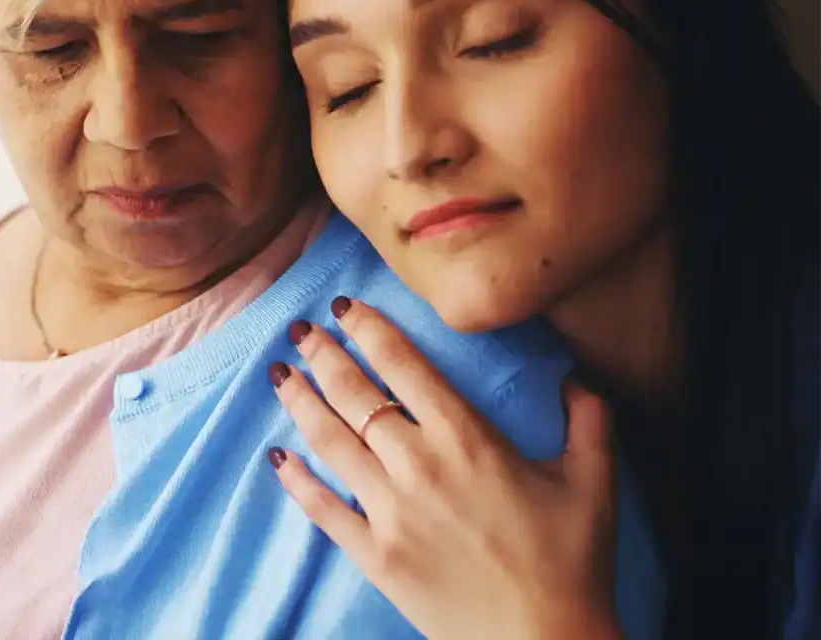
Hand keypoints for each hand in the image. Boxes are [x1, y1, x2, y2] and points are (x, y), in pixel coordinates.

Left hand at [267, 297, 620, 639]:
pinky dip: (296, 481)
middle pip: (355, 394)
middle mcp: (418, 464)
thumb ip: (589, 419)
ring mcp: (389, 510)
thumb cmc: (570, 563)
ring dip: (300, 401)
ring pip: (330, 441)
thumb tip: (576, 378)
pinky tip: (276, 457)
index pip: (402, 365)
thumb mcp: (594, 481)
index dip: (367, 329)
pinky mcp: (374, 555)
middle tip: (301, 331)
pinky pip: (323, 509)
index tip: (343, 307)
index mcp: (465, 437)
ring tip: (279, 373)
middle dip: (323, 355)